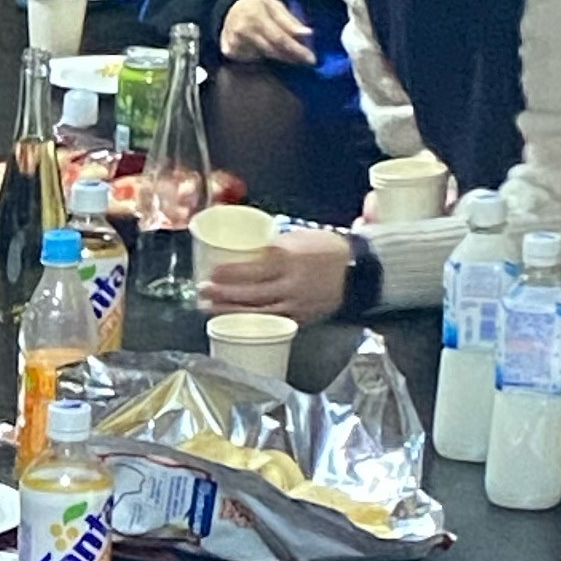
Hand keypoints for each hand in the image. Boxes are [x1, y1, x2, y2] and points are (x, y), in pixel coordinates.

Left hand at [199, 228, 351, 320]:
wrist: (358, 271)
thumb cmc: (326, 250)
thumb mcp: (298, 238)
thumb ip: (271, 246)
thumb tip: (243, 248)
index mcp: (290, 259)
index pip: (254, 268)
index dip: (230, 273)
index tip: (211, 273)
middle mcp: (291, 283)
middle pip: (251, 293)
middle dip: (223, 294)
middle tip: (202, 292)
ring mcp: (296, 303)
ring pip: (257, 311)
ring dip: (230, 311)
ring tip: (209, 308)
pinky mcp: (300, 318)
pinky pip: (271, 322)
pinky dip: (250, 322)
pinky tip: (234, 321)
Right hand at [218, 0, 315, 65]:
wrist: (229, 7)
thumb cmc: (256, 6)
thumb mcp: (275, 6)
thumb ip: (290, 21)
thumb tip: (307, 33)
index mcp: (256, 17)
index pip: (280, 38)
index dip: (296, 50)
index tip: (311, 59)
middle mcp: (243, 31)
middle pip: (272, 51)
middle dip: (291, 56)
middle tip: (304, 59)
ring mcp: (234, 43)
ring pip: (263, 57)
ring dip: (277, 55)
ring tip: (283, 49)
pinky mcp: (229, 52)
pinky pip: (252, 60)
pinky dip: (261, 56)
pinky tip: (262, 48)